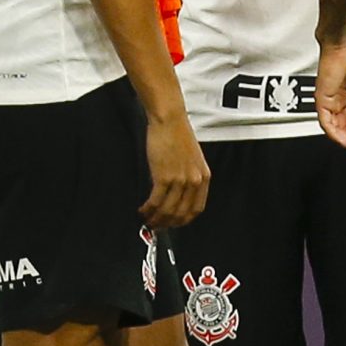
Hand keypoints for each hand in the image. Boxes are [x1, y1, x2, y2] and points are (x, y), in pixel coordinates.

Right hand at [140, 110, 210, 228]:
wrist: (169, 120)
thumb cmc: (177, 134)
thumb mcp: (192, 158)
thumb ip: (188, 176)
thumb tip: (176, 193)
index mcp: (204, 177)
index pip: (197, 208)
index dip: (184, 220)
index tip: (174, 223)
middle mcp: (194, 181)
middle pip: (181, 213)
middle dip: (168, 224)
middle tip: (157, 226)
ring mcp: (180, 180)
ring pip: (168, 210)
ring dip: (156, 219)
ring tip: (147, 220)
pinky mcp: (164, 177)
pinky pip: (156, 201)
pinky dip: (148, 209)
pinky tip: (142, 210)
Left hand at [316, 37, 345, 154]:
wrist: (344, 42)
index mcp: (345, 95)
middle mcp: (335, 99)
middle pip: (341, 127)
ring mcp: (327, 99)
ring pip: (332, 127)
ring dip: (344, 139)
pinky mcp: (322, 98)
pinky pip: (325, 120)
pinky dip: (333, 132)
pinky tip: (343, 140)